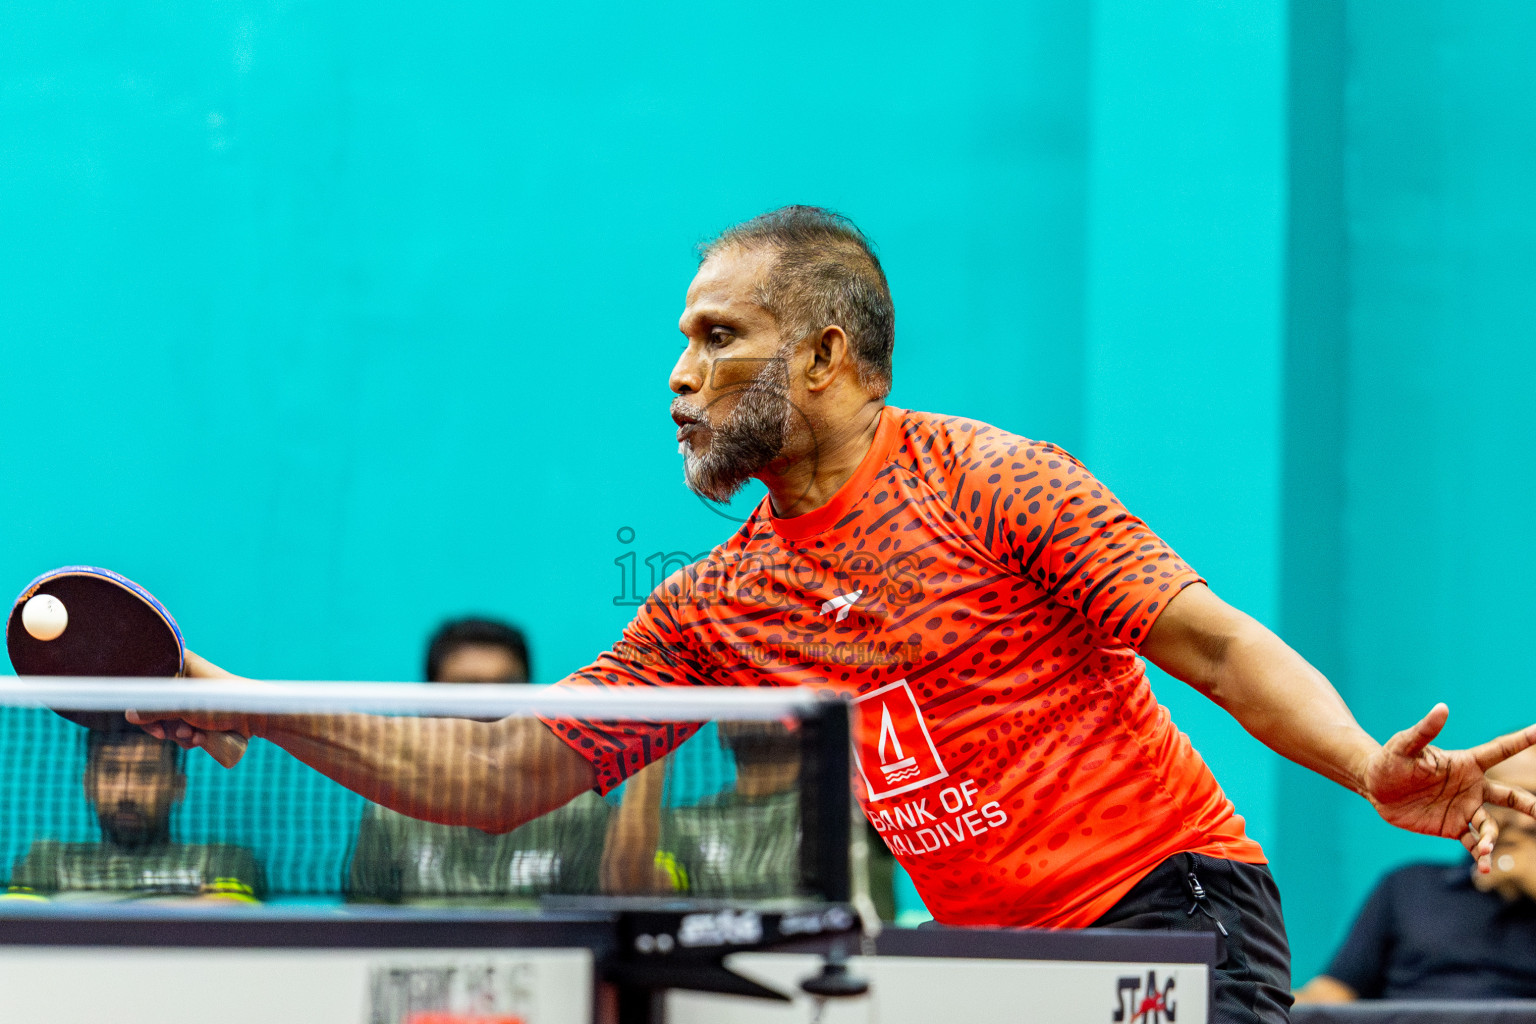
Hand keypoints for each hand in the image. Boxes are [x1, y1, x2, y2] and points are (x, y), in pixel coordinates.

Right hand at [127, 649, 255, 750]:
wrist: (258, 717)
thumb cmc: (223, 703)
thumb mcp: (186, 705)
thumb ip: (155, 709)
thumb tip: (129, 715)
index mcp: (179, 663)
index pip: (144, 685)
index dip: (144, 708)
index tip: (152, 724)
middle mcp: (182, 679)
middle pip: (154, 708)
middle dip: (167, 726)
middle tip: (183, 731)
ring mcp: (190, 698)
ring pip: (168, 723)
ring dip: (180, 735)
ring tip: (197, 736)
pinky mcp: (199, 715)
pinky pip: (182, 730)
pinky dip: (189, 738)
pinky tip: (202, 740)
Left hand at [1361, 704, 1535, 872]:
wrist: (1375, 786)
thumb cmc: (1390, 760)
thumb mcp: (1405, 745)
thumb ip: (1425, 730)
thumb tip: (1442, 707)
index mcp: (1465, 763)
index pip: (1500, 750)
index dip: (1523, 740)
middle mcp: (1472, 787)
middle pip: (1510, 796)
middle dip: (1530, 806)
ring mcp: (1464, 809)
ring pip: (1491, 826)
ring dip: (1492, 839)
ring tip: (1485, 849)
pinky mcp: (1453, 827)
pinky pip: (1474, 844)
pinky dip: (1481, 856)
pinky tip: (1482, 868)